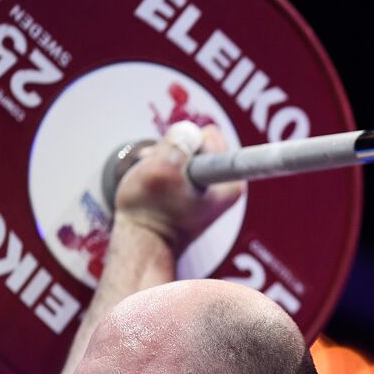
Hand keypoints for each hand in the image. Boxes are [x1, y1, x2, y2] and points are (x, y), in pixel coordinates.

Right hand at [113, 123, 244, 252]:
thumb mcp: (159, 171)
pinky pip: (181, 163)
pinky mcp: (198, 189)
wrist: (144, 242)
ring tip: (157, 179)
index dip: (190, 142)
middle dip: (175, 149)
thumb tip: (189, 131)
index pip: (211, 136)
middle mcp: (227, 183)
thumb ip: (177, 144)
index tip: (189, 161)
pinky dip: (166, 166)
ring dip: (167, 158)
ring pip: (187, 151)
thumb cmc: (150, 214)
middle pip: (198, 141)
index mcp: (229, 181)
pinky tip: (156, 179)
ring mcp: (213, 186)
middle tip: (160, 170)